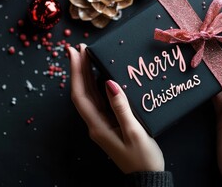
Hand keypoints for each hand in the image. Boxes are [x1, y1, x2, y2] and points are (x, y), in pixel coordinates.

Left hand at [68, 44, 163, 172]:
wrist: (146, 178)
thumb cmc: (142, 158)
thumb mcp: (134, 132)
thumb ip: (121, 107)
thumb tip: (109, 82)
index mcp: (97, 126)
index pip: (80, 94)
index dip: (76, 72)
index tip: (75, 53)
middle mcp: (95, 123)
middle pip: (82, 92)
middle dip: (79, 69)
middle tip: (79, 48)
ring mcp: (101, 124)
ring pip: (90, 95)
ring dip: (86, 75)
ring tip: (87, 56)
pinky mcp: (109, 124)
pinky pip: (99, 100)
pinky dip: (97, 85)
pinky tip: (100, 75)